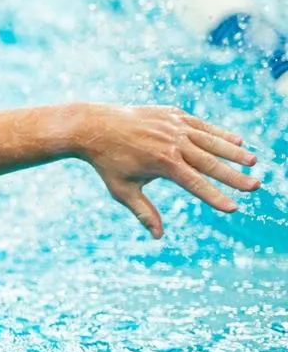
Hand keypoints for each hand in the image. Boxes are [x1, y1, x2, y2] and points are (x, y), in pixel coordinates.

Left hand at [72, 104, 259, 237]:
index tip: (233, 208)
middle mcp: (173, 143)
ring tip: (253, 162)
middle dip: (234, 176)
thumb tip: (158, 236)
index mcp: (162, 163)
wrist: (94, 125)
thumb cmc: (107, 162)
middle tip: (256, 186)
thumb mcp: (122, 190)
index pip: (196, 184)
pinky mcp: (173, 115)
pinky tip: (235, 141)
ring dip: (233, 152)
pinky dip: (218, 133)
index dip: (215, 197)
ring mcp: (174, 126)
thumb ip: (143, 211)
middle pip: (210, 163)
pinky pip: (201, 125)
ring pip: (210, 141)